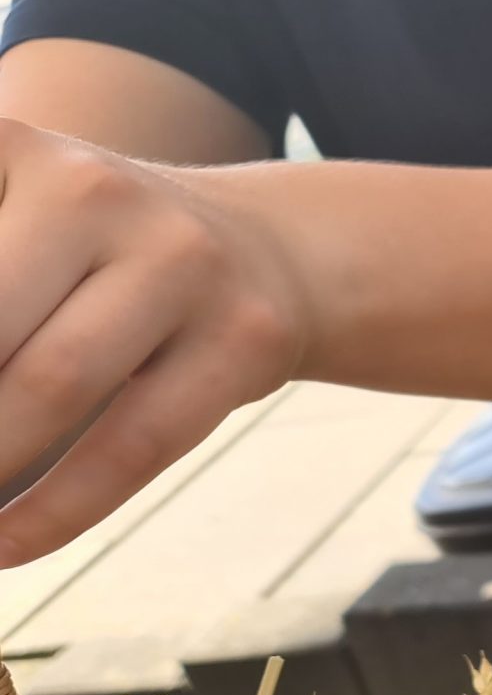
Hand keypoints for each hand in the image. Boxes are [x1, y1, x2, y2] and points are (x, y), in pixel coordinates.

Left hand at [0, 120, 306, 562]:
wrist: (263, 250)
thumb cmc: (84, 257)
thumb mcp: (2, 221)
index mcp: (4, 148)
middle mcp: (92, 187)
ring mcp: (182, 259)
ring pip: (53, 383)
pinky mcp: (243, 338)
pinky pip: (135, 443)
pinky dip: (57, 511)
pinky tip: (4, 545)